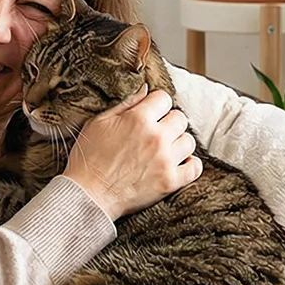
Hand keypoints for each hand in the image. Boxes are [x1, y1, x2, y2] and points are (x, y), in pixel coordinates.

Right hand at [61, 87, 200, 218]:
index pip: (164, 98)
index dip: (156, 104)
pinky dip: (189, 164)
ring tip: (166, 149)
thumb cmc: (89, 157)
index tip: (151, 112)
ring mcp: (165, 160)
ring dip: (178, 142)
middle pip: (180, 118)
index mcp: (138, 118)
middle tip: (157, 132)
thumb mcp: (99, 122)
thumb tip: (146, 89)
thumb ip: (126, 104)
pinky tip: (177, 163)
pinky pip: (195, 167)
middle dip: (169, 122)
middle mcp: (156, 137)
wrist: (89, 194)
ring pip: (189, 141)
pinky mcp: (170, 181)